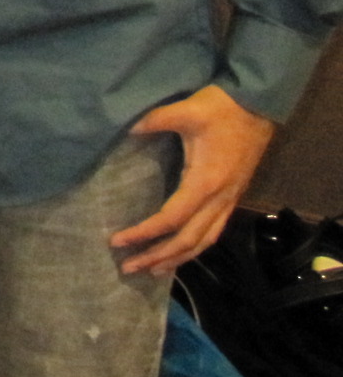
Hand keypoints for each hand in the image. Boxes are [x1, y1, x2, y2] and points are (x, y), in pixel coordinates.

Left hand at [112, 83, 276, 275]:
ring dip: (177, 258)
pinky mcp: (232, 197)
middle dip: (157, 257)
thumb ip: (154, 120)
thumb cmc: (221, 109)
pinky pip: (213, 232)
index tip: (117, 242)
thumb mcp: (186, 110)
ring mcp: (228, 200)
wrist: (258, 106)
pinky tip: (180, 253)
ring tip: (151, 270)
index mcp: (205, 182)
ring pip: (203, 241)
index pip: (171, 219)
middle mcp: (219, 199)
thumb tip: (127, 129)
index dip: (144, 233)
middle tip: (127, 269)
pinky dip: (195, 247)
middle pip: (187, 240)